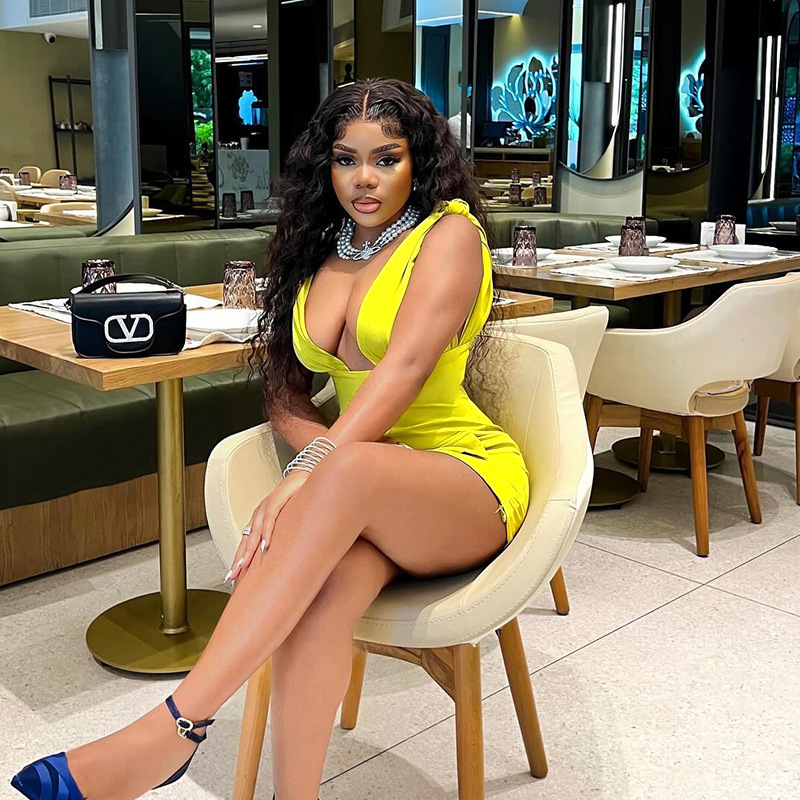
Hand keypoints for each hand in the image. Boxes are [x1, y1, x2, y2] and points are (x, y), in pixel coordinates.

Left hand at [225, 470, 309, 585]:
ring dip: (249, 550)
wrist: (304, 477)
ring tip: (244, 565)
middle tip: (233, 577)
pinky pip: (270, 519)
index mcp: (260, 522)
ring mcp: (266, 507)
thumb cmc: (297, 500)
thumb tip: (284, 558)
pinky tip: (266, 545)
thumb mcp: (289, 523)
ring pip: (254, 532)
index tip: (234, 579)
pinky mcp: (276, 500)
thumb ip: (284, 538)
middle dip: (239, 560)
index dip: (240, 561)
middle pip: (246, 541)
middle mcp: (259, 515)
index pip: (247, 544)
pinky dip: (267, 532)